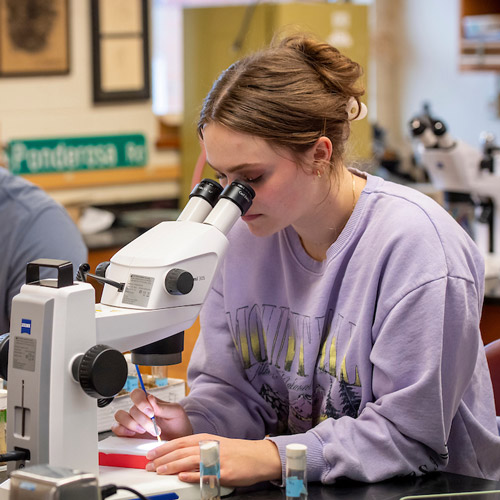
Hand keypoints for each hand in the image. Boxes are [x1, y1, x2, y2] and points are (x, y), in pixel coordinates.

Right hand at [112, 388, 192, 439]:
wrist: (178, 438)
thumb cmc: (177, 423)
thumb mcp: (176, 412)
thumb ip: (163, 406)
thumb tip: (150, 398)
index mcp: (149, 401)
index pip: (136, 394)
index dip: (141, 402)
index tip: (151, 412)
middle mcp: (138, 410)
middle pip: (132, 409)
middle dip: (144, 420)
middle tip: (156, 429)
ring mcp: (132, 421)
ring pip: (120, 416)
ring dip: (132, 425)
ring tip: (145, 432)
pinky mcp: (128, 433)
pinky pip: (116, 428)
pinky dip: (122, 431)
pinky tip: (133, 434)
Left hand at [145, 433, 281, 486]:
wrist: (258, 456)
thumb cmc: (237, 452)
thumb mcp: (215, 445)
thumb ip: (198, 449)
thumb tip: (178, 457)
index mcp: (206, 439)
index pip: (180, 442)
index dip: (164, 448)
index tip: (151, 453)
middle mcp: (209, 446)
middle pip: (181, 451)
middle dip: (163, 458)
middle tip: (149, 464)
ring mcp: (216, 459)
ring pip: (189, 461)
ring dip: (172, 465)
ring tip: (159, 470)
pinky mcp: (224, 472)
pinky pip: (205, 474)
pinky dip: (192, 475)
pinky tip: (182, 477)